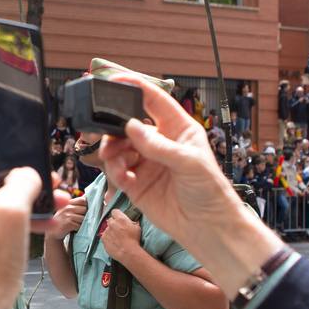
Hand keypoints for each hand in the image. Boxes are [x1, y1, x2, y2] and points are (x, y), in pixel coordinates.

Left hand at [0, 151, 39, 308]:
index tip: (35, 166)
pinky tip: (42, 224)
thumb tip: (26, 174)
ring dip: (24, 201)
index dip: (12, 157)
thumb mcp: (15, 211)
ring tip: (55, 208)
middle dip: (24, 183)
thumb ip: (23, 180)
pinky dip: (12, 217)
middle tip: (53, 188)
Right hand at [47, 194, 86, 239]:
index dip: (86, 205)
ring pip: (83, 218)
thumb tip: (87, 198)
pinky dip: (77, 228)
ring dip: (80, 223)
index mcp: (68, 203)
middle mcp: (67, 208)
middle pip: (84, 209)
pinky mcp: (68, 223)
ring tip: (74, 224)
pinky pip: (79, 225)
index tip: (84, 210)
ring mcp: (67, 215)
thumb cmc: (62, 221)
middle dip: (84, 215)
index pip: (82, 200)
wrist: (53, 232)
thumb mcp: (67, 210)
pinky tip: (72, 228)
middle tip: (78, 219)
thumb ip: (76, 205)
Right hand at [99, 75, 279, 282]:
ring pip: (117, 147)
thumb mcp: (188, 162)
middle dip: (112, 125)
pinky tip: (124, 180)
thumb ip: (157, 144)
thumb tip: (131, 126)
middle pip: (128, 123)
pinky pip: (116, 170)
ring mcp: (146, 162)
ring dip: (111, 152)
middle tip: (99, 130)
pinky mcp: (136, 183)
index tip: (114, 80)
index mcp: (177, 128)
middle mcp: (159, 142)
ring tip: (116, 163)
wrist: (207, 228)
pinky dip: (114, 172)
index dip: (134, 86)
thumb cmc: (209, 191)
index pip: (153, 99)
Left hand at [99, 209, 139, 262]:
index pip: (115, 211)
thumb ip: (132, 222)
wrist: (128, 252)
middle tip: (118, 229)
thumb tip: (131, 220)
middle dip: (114, 223)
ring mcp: (106, 231)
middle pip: (110, 220)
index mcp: (120, 219)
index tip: (119, 218)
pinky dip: (107, 238)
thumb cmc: (134, 240)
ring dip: (110, 231)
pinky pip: (104, 236)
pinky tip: (113, 242)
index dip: (117, 215)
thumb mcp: (137, 228)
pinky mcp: (103, 238)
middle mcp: (112, 223)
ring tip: (117, 238)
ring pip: (107, 229)